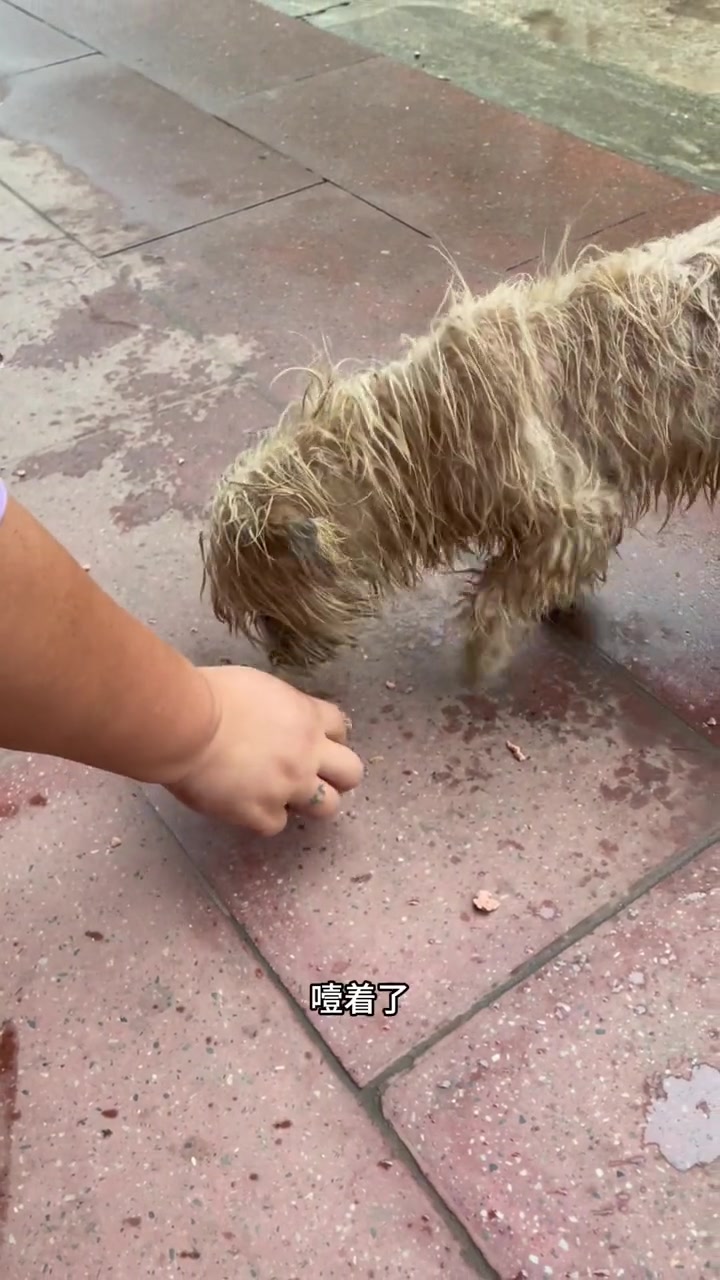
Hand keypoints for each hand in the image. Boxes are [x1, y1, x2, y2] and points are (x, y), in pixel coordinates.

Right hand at [164, 666, 363, 834]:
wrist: (185, 726)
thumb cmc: (210, 695)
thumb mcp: (259, 687)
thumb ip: (280, 708)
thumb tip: (276, 719)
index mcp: (306, 716)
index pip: (341, 729)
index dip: (329, 738)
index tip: (314, 743)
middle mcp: (307, 753)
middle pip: (351, 773)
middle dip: (337, 776)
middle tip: (312, 777)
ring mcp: (288, 787)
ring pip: (327, 807)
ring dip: (309, 802)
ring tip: (284, 797)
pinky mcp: (261, 813)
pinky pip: (277, 824)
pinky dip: (263, 817)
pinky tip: (245, 805)